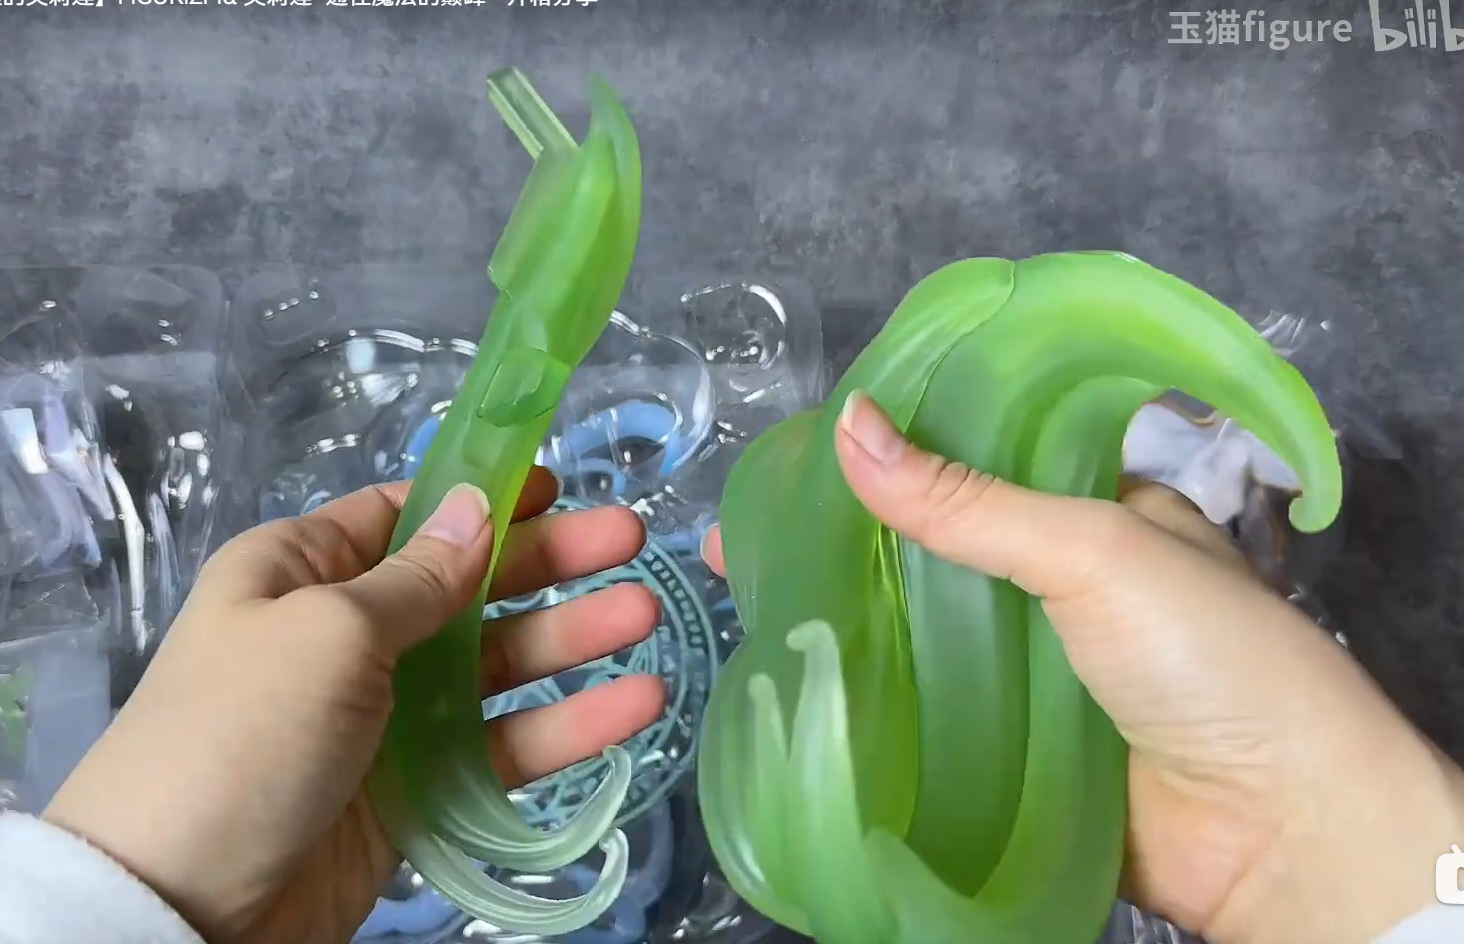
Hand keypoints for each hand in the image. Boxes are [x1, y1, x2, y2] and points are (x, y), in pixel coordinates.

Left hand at [43, 471, 666, 943]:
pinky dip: (568, 726)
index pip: (404, 517)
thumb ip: (416, 578)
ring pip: (498, 664)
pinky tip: (634, 705)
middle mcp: (349, 635)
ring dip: (572, 638)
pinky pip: (504, 743)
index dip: (483, 498)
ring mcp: (388, 715)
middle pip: (469, 585)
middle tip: (633, 540)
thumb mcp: (325, 632)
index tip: (560, 487)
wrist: (181, 906)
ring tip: (646, 616)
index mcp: (303, 573)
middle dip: (550, 560)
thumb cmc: (242, 734)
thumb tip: (476, 506)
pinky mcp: (420, 787)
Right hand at [703, 391, 1463, 943]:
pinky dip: (873, 692)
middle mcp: (1060, 582)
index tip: (800, 454)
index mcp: (1095, 509)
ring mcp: (1033, 668)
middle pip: (936, 548)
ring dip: (846, 616)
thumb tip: (849, 426)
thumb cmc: (1206, 659)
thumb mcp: (1092, 550)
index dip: (893, 449)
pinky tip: (798, 677)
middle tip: (745, 541)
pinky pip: (932, 706)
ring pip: (924, 629)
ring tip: (748, 597)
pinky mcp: (1013, 743)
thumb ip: (969, 500)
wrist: (1276, 830)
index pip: (977, 458)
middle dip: (846, 539)